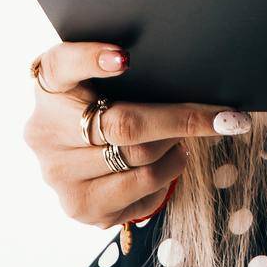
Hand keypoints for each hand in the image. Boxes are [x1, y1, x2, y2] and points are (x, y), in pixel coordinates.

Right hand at [23, 42, 251, 228]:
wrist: (81, 150)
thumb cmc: (104, 99)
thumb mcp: (102, 74)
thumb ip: (123, 63)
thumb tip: (188, 65)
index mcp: (49, 85)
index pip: (64, 65)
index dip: (91, 59)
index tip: (125, 58)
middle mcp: (45, 132)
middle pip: (125, 125)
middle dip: (182, 121)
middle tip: (220, 116)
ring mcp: (59, 175)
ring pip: (141, 164)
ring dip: (177, 152)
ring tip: (183, 140)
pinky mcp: (80, 208)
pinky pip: (141, 196)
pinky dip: (168, 179)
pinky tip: (166, 164)